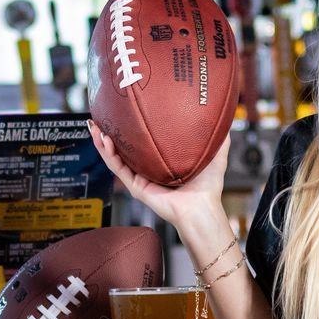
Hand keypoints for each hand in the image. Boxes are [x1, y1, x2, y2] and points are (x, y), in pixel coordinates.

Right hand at [89, 119, 230, 233]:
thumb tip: (224, 112)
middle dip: (110, 131)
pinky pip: (118, 168)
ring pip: (115, 157)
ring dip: (102, 141)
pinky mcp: (135, 187)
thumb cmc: (208, 187)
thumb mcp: (214, 152)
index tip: (124, 111)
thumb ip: (218, 134)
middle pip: (123, 148)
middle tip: (102, 114)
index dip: (131, 127)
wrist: (201, 208)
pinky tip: (104, 138)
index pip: (142, 142)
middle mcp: (147, 170)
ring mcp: (140, 178)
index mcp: (161, 162)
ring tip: (94, 124)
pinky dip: (108, 153)